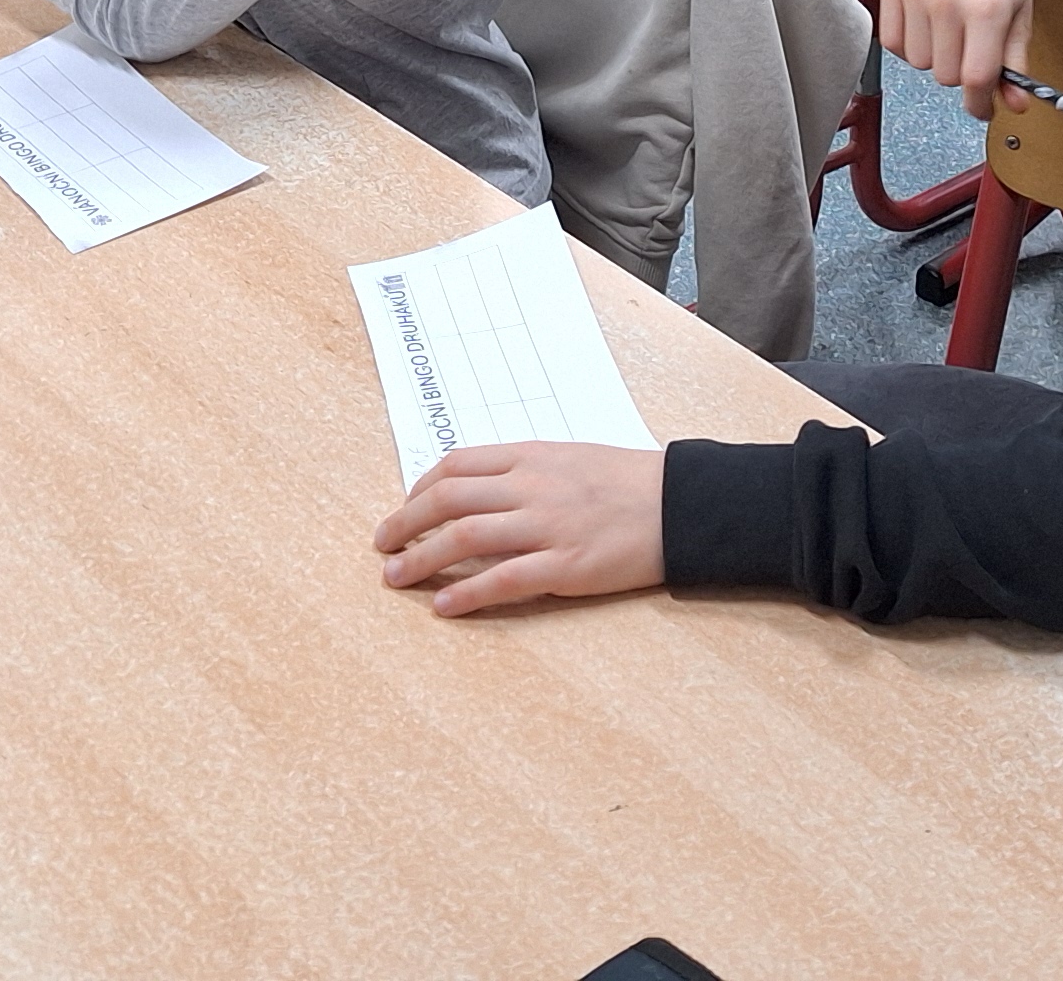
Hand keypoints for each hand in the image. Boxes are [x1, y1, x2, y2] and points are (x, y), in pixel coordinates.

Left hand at [374, 442, 666, 616]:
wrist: (680, 504)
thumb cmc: (627, 481)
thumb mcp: (570, 457)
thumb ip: (525, 468)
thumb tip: (477, 486)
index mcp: (532, 455)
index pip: (457, 465)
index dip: (420, 488)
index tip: (406, 507)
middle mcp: (532, 486)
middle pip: (449, 499)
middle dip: (405, 522)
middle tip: (382, 544)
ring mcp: (547, 525)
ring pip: (465, 538)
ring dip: (421, 558)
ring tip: (394, 577)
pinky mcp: (565, 566)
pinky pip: (503, 579)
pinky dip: (466, 593)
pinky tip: (442, 606)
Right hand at [882, 0, 1035, 119]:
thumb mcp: (1021, 19)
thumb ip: (1015, 65)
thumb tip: (1014, 104)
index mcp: (987, 9)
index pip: (976, 78)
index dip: (980, 103)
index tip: (982, 106)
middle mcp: (948, 0)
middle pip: (945, 76)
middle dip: (961, 73)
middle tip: (971, 50)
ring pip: (918, 63)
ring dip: (934, 58)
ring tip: (949, 32)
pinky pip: (893, 43)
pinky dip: (909, 44)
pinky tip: (927, 27)